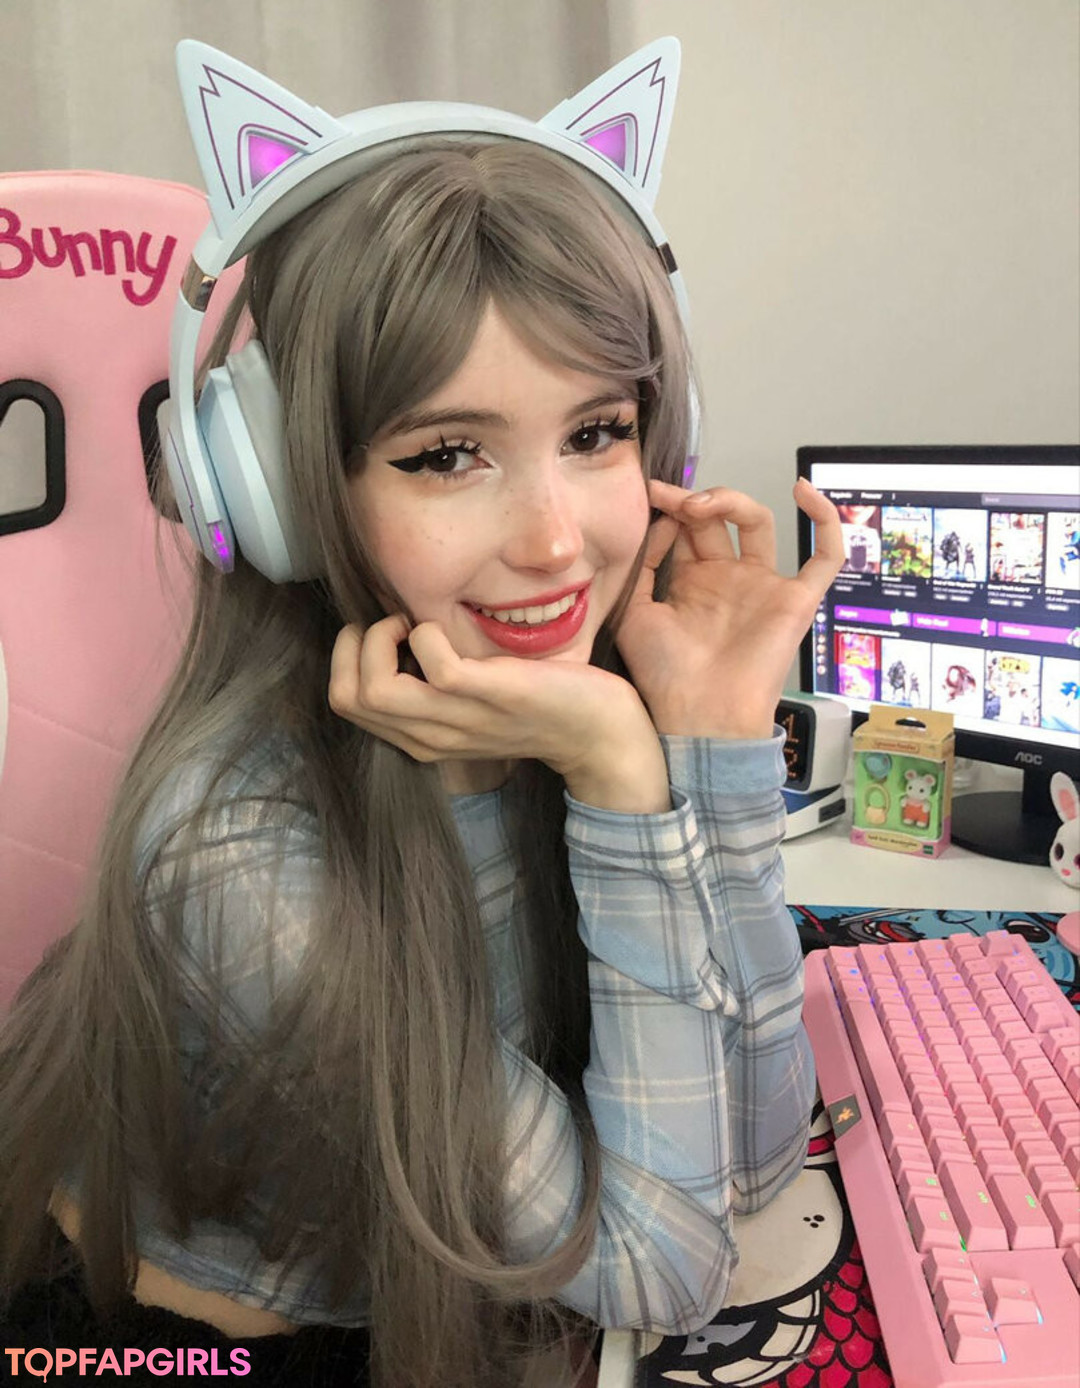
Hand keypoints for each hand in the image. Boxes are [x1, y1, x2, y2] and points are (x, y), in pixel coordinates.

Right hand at [328, 613, 659, 791]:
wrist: (597, 731)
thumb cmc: (536, 704)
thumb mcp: (470, 703)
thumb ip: (432, 683)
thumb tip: (399, 632)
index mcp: (420, 737)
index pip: (344, 704)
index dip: (348, 657)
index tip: (387, 634)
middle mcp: (430, 736)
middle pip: (347, 698)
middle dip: (355, 645)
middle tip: (397, 625)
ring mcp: (457, 719)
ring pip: (374, 690)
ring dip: (382, 639)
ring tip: (414, 625)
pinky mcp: (489, 695)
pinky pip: (433, 663)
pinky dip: (429, 632)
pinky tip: (448, 627)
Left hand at [615, 477, 843, 738]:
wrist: (699, 714)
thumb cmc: (664, 675)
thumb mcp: (635, 613)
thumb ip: (643, 567)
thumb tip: (661, 523)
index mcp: (692, 583)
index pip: (686, 528)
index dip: (670, 507)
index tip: (648, 495)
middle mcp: (728, 579)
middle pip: (718, 520)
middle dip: (693, 501)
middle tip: (669, 497)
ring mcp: (763, 586)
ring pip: (758, 523)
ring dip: (731, 501)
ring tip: (700, 505)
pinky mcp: (797, 599)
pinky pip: (826, 556)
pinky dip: (825, 520)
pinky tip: (802, 490)